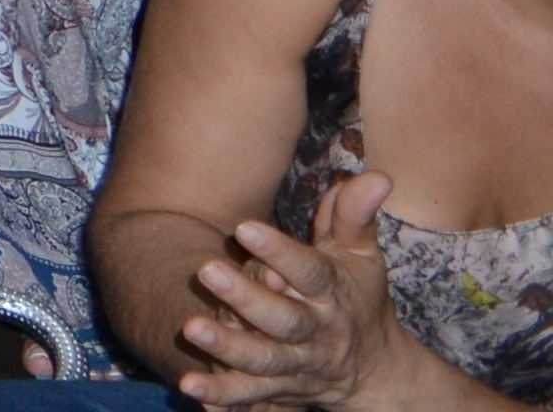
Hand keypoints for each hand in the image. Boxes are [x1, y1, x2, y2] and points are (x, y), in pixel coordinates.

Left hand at [174, 173, 407, 408]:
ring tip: (189, 329)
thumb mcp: (360, 257)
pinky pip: (251, 398)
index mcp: (331, 295)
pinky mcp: (279, 391)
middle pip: (283, 319)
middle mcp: (315, 332)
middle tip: (204, 271)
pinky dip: (224, 398)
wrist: (374, 371)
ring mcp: (297, 365)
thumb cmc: (356, 298)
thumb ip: (354, 217)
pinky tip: (191, 389)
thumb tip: (376, 176)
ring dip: (228, 349)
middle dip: (247, 299)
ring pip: (264, 361)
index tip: (244, 227)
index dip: (280, 251)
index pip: (309, 271)